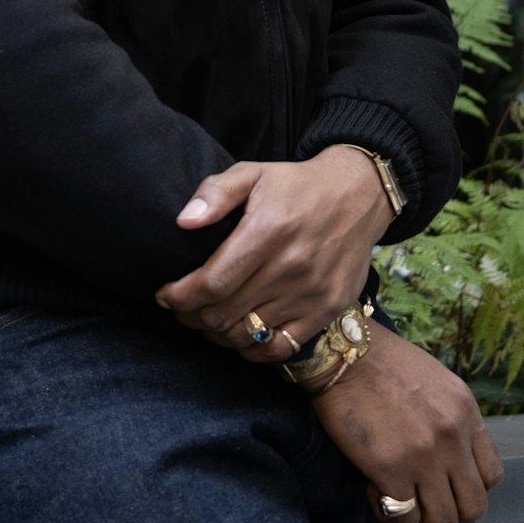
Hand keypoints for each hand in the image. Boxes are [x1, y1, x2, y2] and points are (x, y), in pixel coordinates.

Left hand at [157, 148, 391, 359]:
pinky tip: (240, 335)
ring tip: (206, 320)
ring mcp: (312, 292)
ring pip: (247, 335)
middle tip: (181, 309)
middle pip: (224, 314)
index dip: (180, 297)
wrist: (358, 195)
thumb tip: (183, 222)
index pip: (212, 283)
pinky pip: (280, 347)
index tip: (165, 295)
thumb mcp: (253, 173)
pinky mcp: (328, 309)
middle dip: (191, 317)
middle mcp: (292, 266)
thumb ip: (215, 193)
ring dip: (217, 334)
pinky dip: (253, 349)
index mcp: (269, 231)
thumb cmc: (296, 186)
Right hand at [312, 327, 502, 522]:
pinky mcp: (390, 469)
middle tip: (423, 495)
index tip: (446, 479)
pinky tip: (374, 490)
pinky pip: (403, 515)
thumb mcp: (438, 382)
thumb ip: (453, 419)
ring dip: (420, 516)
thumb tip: (454, 454)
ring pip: (443, 520)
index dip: (469, 486)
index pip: (492, 476)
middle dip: (449, 508)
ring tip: (399, 495)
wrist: (345, 353)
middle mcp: (452, 438)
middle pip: (473, 507)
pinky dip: (389, 512)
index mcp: (466, 414)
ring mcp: (424, 456)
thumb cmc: (384, 363)